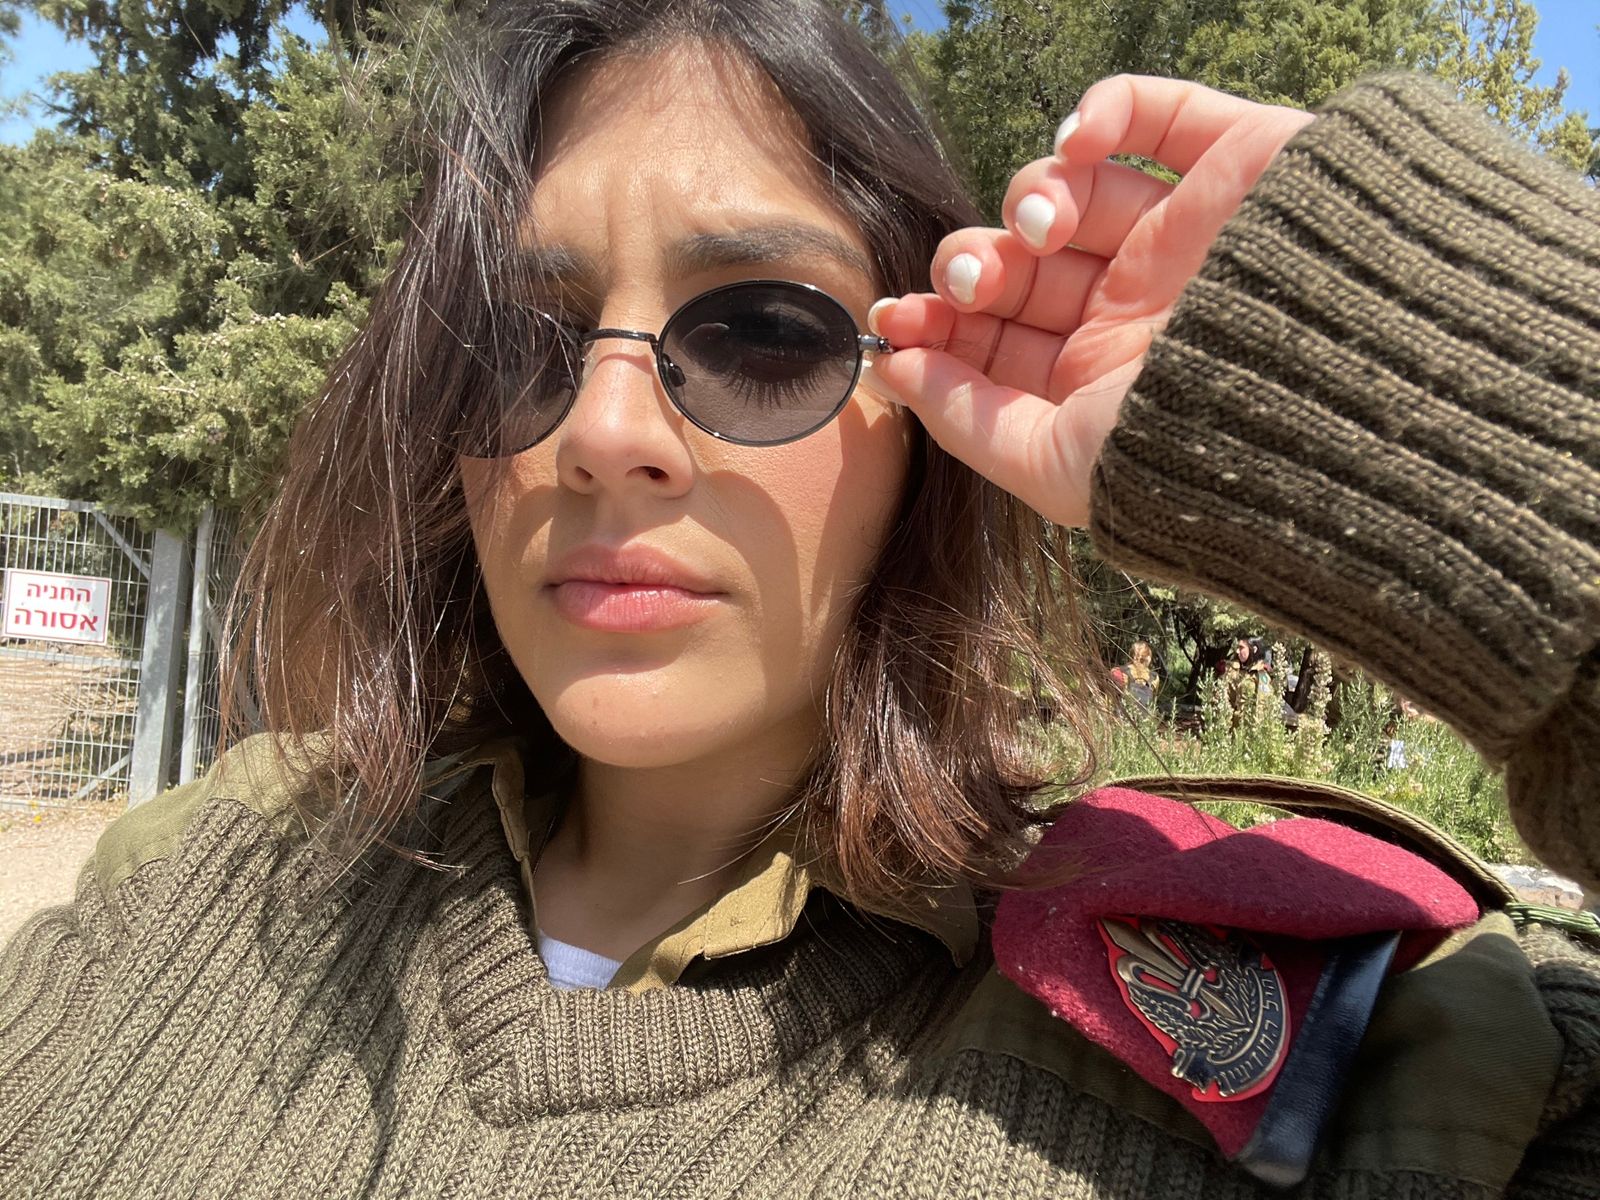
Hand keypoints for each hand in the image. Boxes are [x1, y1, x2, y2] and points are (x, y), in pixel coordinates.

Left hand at [868, 76, 1313, 526]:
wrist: (1340, 396)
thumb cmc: (1195, 449)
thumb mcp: (1062, 464)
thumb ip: (971, 422)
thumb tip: (895, 371)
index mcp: (1105, 382)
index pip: (1001, 340)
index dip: (940, 325)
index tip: (893, 321)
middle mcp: (1141, 309)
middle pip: (1024, 266)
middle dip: (973, 267)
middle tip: (968, 281)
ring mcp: (1185, 235)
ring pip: (1070, 192)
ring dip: (1027, 198)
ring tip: (1040, 231)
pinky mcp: (1233, 166)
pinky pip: (1153, 113)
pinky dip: (1100, 112)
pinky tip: (1076, 145)